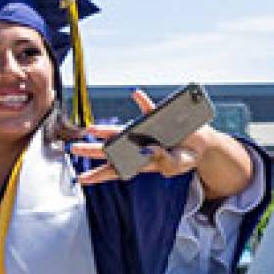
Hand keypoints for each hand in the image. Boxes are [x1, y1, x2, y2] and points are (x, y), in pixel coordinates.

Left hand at [71, 88, 206, 184]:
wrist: (200, 144)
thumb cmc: (184, 157)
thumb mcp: (175, 167)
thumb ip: (164, 162)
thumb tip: (147, 149)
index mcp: (141, 162)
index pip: (116, 170)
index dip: (98, 175)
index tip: (80, 179)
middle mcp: (138, 146)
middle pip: (112, 150)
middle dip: (92, 150)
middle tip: (73, 149)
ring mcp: (146, 132)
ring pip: (123, 131)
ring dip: (106, 130)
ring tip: (90, 129)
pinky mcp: (159, 119)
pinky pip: (149, 109)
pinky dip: (143, 101)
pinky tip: (135, 94)